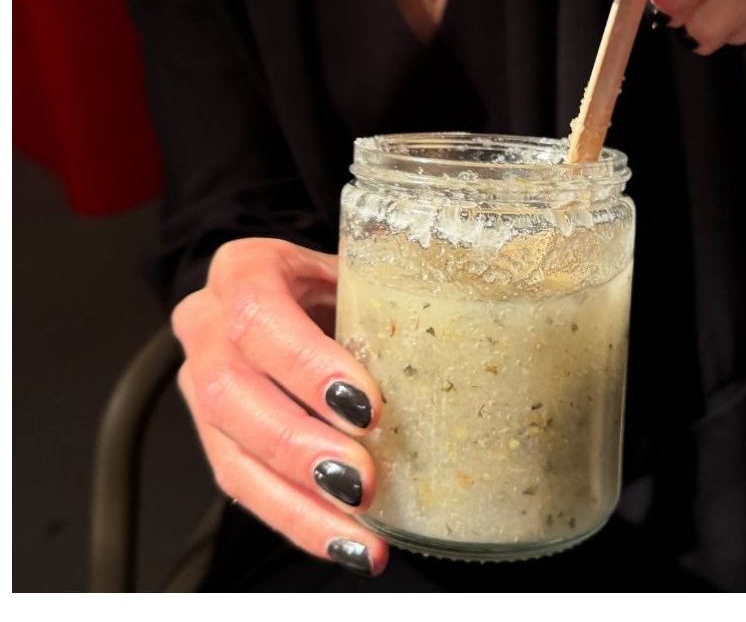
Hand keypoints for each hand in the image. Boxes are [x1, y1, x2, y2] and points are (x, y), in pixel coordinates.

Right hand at [172, 238, 387, 576]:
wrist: (298, 293)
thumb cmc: (342, 283)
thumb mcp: (365, 273)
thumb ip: (396, 297)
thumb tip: (478, 337)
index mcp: (244, 270)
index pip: (259, 314)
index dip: (306, 365)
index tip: (366, 407)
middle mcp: (209, 326)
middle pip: (230, 393)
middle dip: (299, 446)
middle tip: (361, 481)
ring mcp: (201, 383)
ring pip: (231, 453)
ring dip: (298, 503)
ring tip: (358, 533)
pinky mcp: (216, 436)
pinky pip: (244, 487)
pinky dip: (298, 519)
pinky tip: (344, 541)